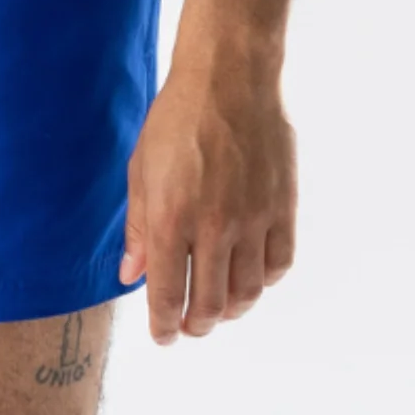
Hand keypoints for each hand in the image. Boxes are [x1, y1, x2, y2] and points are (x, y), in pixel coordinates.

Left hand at [118, 58, 296, 343]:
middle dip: (197, 325)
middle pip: (211, 304)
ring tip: (219, 307)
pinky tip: (249, 276)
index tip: (163, 336)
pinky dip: (263, 281)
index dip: (163, 325)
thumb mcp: (141, 170)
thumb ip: (139, 229)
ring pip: (248, 292)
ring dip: (231, 310)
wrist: (229, 78)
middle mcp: (215, 226)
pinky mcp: (282, 206)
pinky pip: (278, 264)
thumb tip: (132, 276)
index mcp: (172, 218)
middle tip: (190, 325)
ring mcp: (254, 218)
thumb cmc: (176, 119)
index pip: (168, 294)